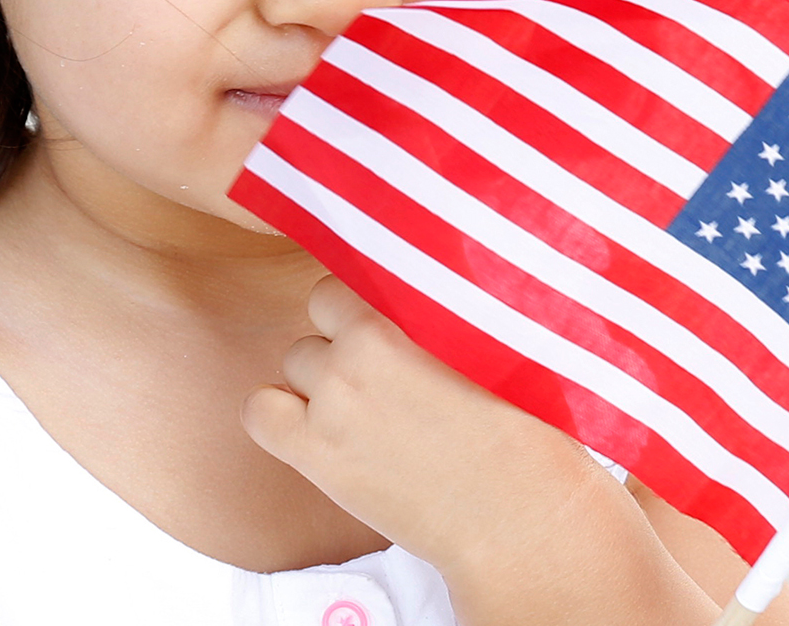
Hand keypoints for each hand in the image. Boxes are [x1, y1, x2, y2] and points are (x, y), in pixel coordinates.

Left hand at [240, 277, 742, 625]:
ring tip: (367, 411)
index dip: (370, 300)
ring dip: (321, 379)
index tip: (391, 324)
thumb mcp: (500, 343)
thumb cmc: (529, 431)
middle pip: (324, 311)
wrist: (519, 516)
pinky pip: (258, 410)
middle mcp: (367, 343)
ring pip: (296, 359)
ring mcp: (336, 396)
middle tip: (385, 373)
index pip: (357, 271)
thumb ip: (455, 307)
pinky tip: (318, 432)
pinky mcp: (315, 450)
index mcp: (415, 307)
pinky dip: (279, 417)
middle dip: (347, 336)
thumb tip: (437, 273)